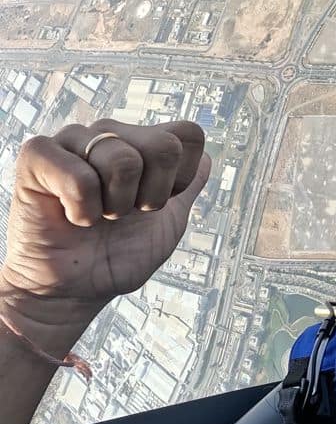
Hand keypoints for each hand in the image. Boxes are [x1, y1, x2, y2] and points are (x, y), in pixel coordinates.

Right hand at [0, 120, 209, 307]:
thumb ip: (187, 187)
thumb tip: (208, 158)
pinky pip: (80, 177)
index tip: (157, 203)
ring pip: (124, 161)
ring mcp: (73, 141)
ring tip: (97, 215)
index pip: (188, 135)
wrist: (74, 290)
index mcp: (141, 143)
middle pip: (164, 146)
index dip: (182, 179)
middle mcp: (109, 134)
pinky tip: (72, 216)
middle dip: (152, 195)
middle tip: (125, 213)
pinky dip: (83, 210)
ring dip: (116, 206)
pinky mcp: (38, 156)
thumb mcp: (168, 222)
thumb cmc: (117, 256)